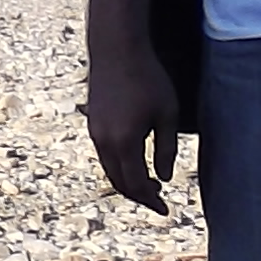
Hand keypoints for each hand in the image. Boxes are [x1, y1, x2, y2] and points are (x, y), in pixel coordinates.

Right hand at [85, 34, 183, 210]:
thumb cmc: (148, 79)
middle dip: (139, 196)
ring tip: (150, 185)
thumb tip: (164, 178)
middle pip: (119, 183)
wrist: (117, 50)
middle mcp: (104, 142)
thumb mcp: (167, 114)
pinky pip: (105, 156)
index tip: (165, 211)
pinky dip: (119, 168)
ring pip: (110, 170)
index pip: (137, 184)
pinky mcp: (93, 123)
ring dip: (128, 182)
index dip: (151, 201)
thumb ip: (166, 149)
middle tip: (158, 202)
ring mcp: (95, 133)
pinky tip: (135, 163)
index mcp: (125, 142)